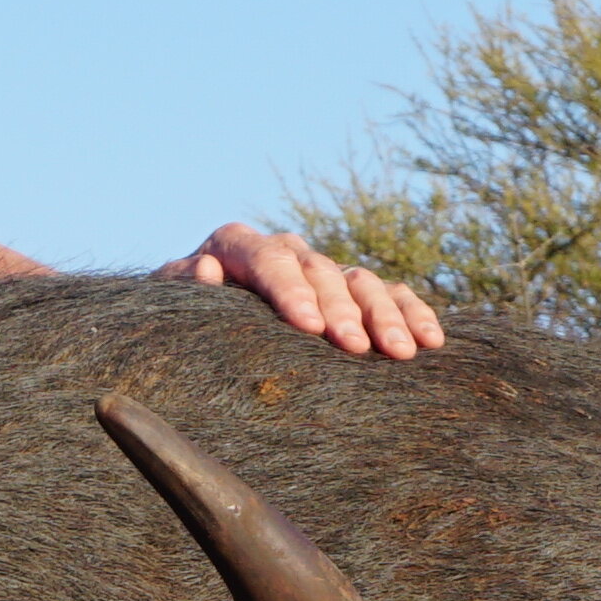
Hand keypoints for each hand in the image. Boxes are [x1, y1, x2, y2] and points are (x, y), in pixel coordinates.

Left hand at [166, 222, 442, 359]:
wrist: (198, 323)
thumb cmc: (179, 320)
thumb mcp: (169, 305)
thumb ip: (182, 287)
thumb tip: (207, 270)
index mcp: (238, 246)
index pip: (269, 261)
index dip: (291, 292)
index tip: (309, 327)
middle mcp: (285, 252)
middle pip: (321, 272)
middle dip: (342, 311)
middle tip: (357, 349)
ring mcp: (321, 270)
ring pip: (361, 281)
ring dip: (385, 316)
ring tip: (402, 354)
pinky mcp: (350, 292)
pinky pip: (390, 294)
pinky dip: (412, 313)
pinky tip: (432, 341)